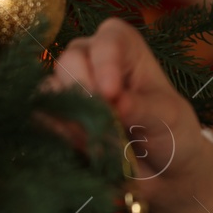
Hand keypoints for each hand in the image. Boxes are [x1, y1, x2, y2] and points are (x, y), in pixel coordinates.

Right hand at [40, 16, 212, 212]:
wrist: (162, 172)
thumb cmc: (171, 132)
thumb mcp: (169, 118)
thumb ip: (142, 108)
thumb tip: (115, 102)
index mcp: (123, 45)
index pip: (108, 40)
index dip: (105, 64)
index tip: (112, 94)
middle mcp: (90, 57)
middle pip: (70, 61)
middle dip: (85, 92)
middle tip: (105, 120)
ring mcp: (68, 86)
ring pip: (50, 90)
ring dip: (72, 117)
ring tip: (100, 139)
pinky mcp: (54, 116)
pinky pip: (40, 119)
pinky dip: (55, 134)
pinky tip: (78, 147)